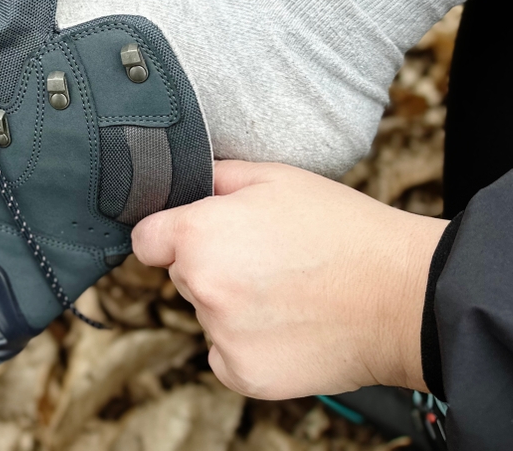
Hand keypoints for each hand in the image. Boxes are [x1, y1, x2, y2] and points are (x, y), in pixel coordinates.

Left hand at [132, 160, 447, 398]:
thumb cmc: (343, 231)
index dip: (170, 235)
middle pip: (183, 275)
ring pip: (207, 315)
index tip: (196, 237)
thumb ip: (216, 179)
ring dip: (232, 306)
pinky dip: (248, 345)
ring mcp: (221, 334)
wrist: (403, 295)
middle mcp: (201, 286)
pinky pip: (225, 354)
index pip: (146, 240)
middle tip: (265, 259)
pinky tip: (288, 325)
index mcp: (199, 234)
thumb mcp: (275, 178)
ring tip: (287, 292)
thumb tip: (184, 183)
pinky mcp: (243, 372)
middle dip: (212, 266)